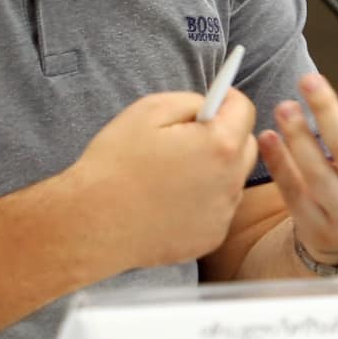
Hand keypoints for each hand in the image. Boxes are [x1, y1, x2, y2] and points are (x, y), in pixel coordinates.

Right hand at [73, 90, 259, 271]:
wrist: (92, 224)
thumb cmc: (116, 164)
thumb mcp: (149, 111)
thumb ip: (191, 101)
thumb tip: (211, 106)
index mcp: (220, 145)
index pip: (245, 110)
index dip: (228, 99)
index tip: (213, 100)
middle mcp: (231, 182)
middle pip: (245, 147)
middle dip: (226, 135)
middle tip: (193, 136)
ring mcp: (222, 214)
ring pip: (231, 180)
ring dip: (215, 170)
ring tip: (175, 172)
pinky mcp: (209, 239)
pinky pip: (216, 209)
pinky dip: (202, 201)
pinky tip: (169, 200)